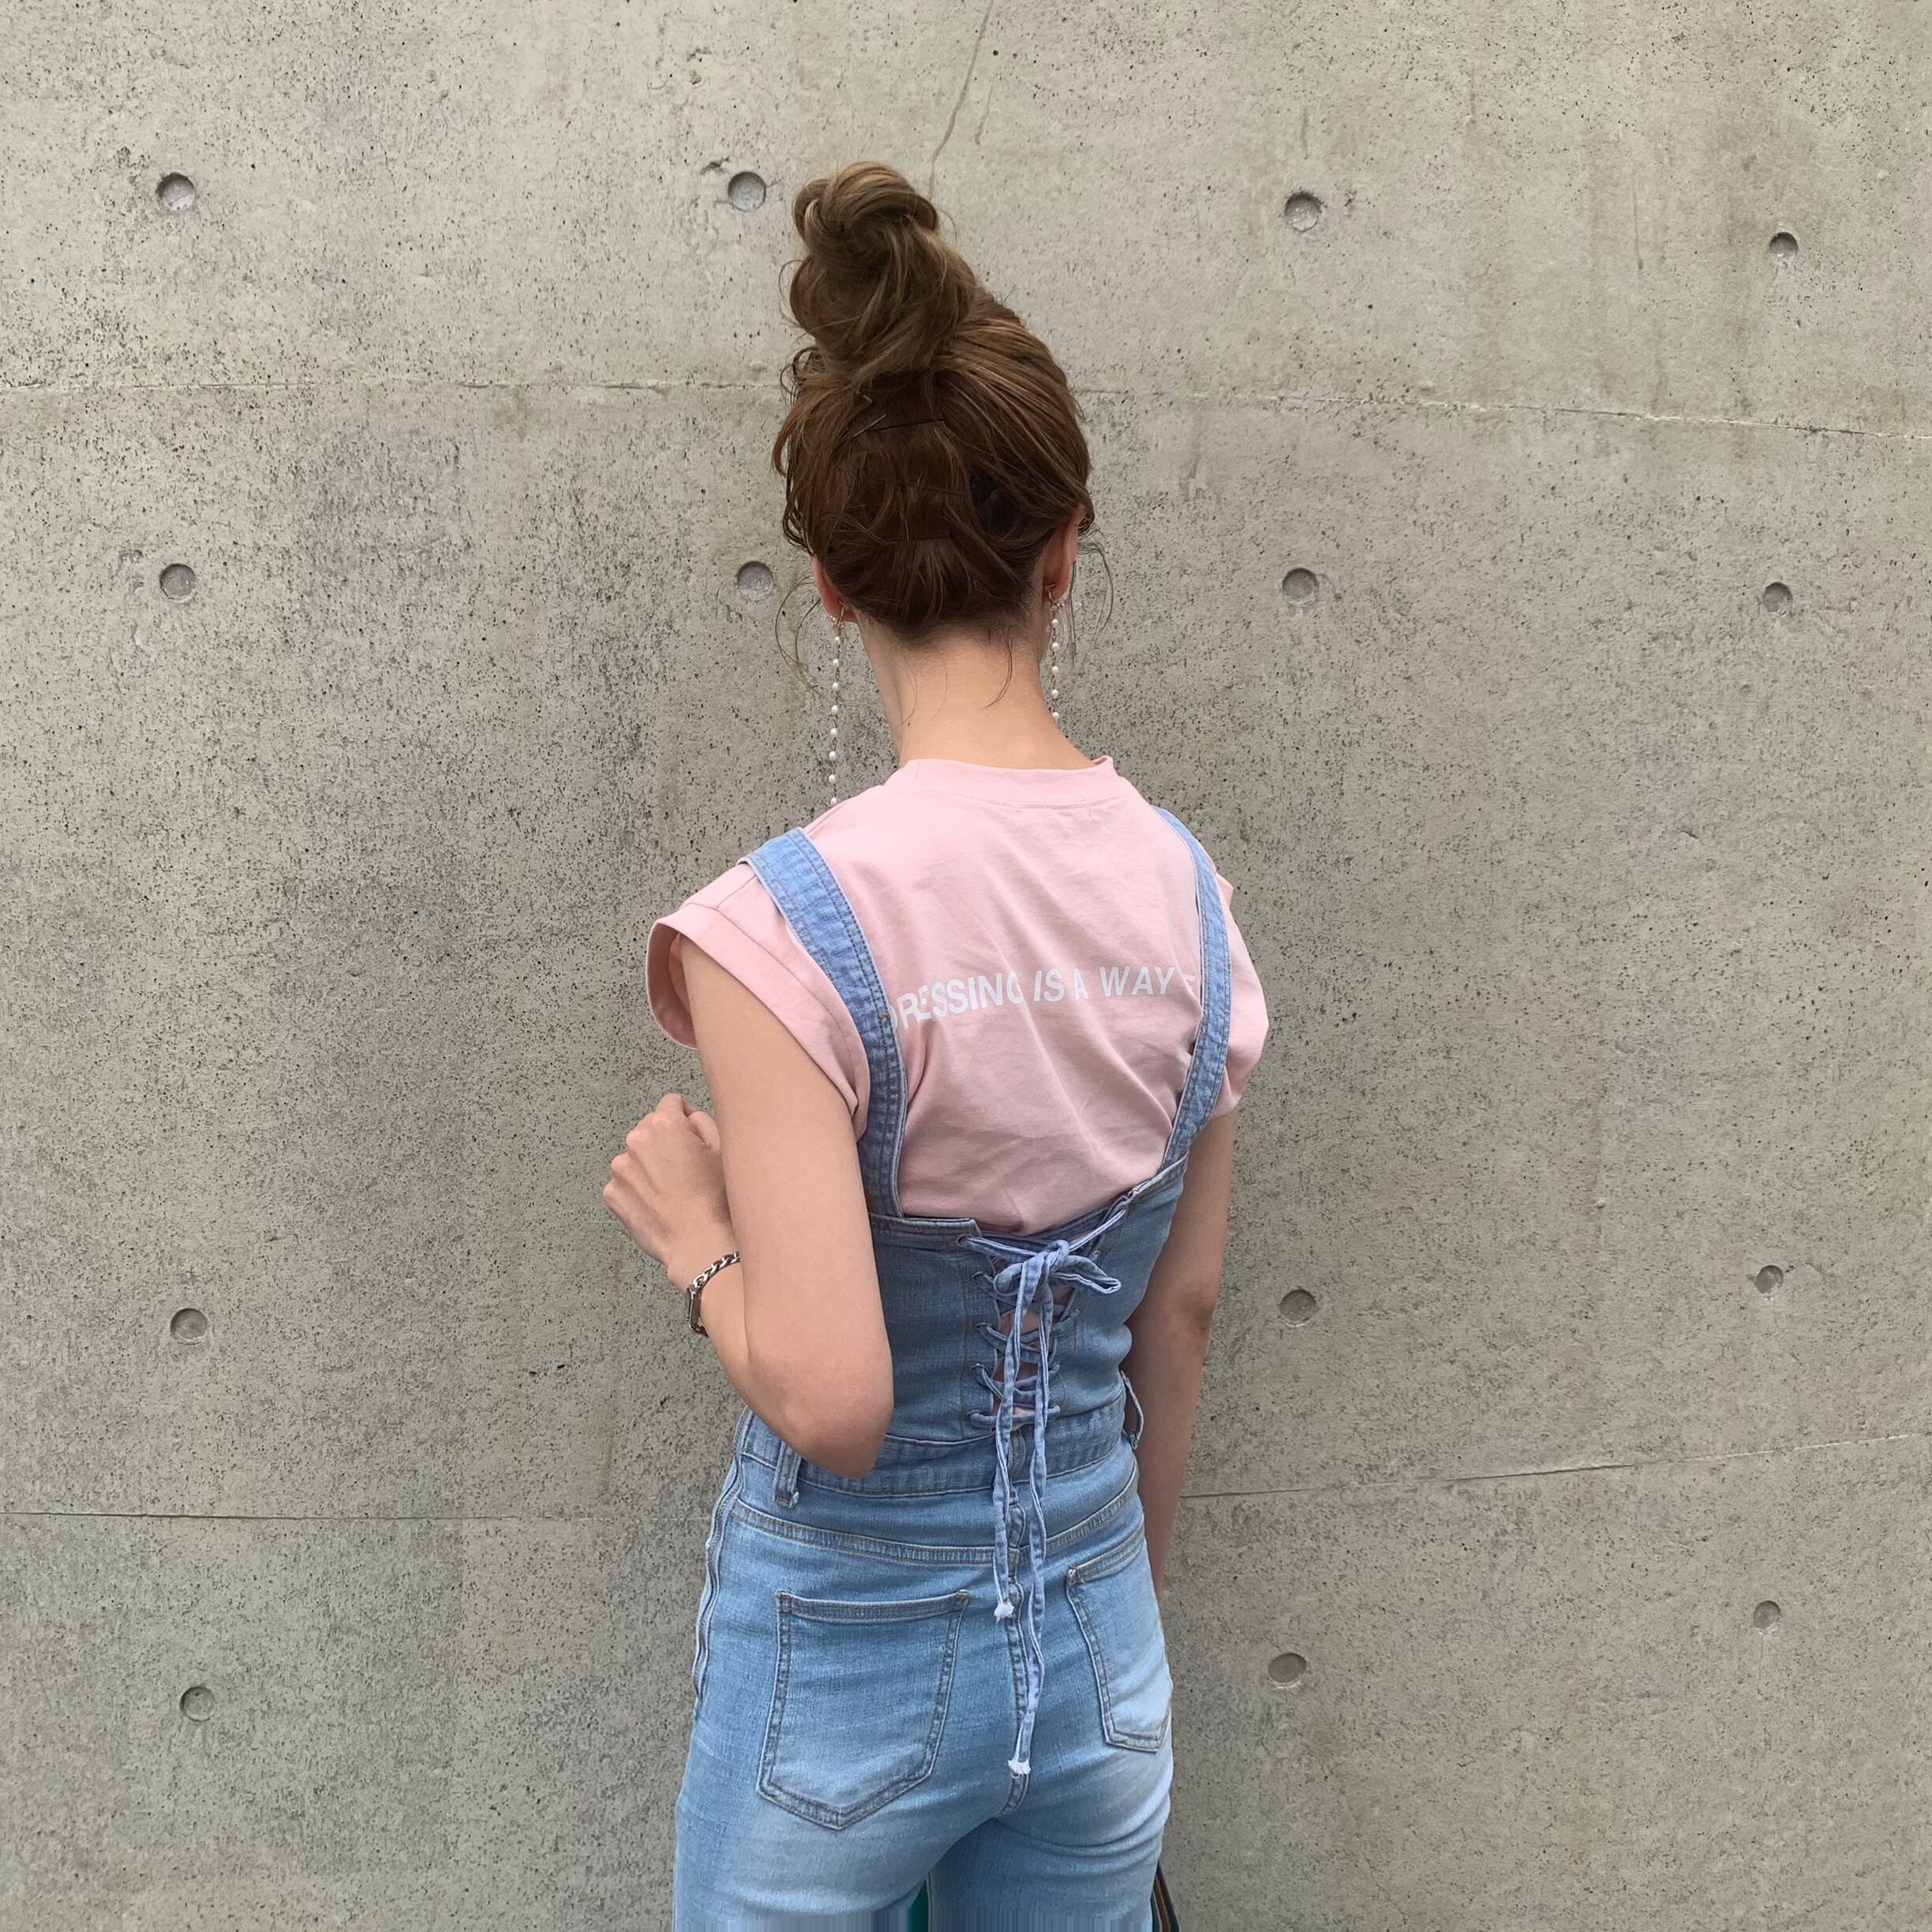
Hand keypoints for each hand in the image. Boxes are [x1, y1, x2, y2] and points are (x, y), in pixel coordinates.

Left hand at [603, 1093, 734, 1283]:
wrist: (697, 1242)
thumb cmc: (715, 1198)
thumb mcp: (723, 1149)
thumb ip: (702, 1120)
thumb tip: (688, 1117)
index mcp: (664, 1125)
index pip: (671, 1103)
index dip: (686, 1118)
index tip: (693, 1138)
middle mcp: (636, 1141)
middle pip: (650, 1128)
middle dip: (665, 1141)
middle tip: (686, 1168)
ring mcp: (620, 1169)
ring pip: (636, 1155)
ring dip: (649, 1164)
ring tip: (672, 1190)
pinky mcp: (612, 1194)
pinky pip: (625, 1181)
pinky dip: (638, 1188)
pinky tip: (658, 1203)